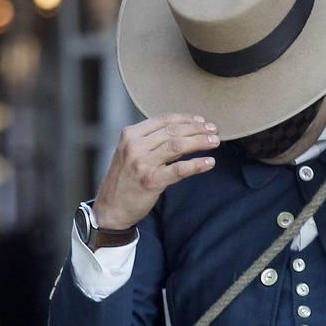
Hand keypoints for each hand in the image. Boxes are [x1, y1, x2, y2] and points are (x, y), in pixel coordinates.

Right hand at [93, 114, 219, 229]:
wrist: (111, 207)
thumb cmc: (124, 178)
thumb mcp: (130, 153)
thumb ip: (150, 141)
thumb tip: (182, 133)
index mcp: (130, 135)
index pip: (162, 120)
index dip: (185, 118)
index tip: (200, 120)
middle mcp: (135, 146)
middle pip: (172, 131)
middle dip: (196, 129)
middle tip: (213, 130)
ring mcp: (142, 163)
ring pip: (177, 146)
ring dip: (199, 142)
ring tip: (214, 142)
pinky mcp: (151, 180)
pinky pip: (179, 169)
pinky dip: (196, 164)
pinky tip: (209, 162)